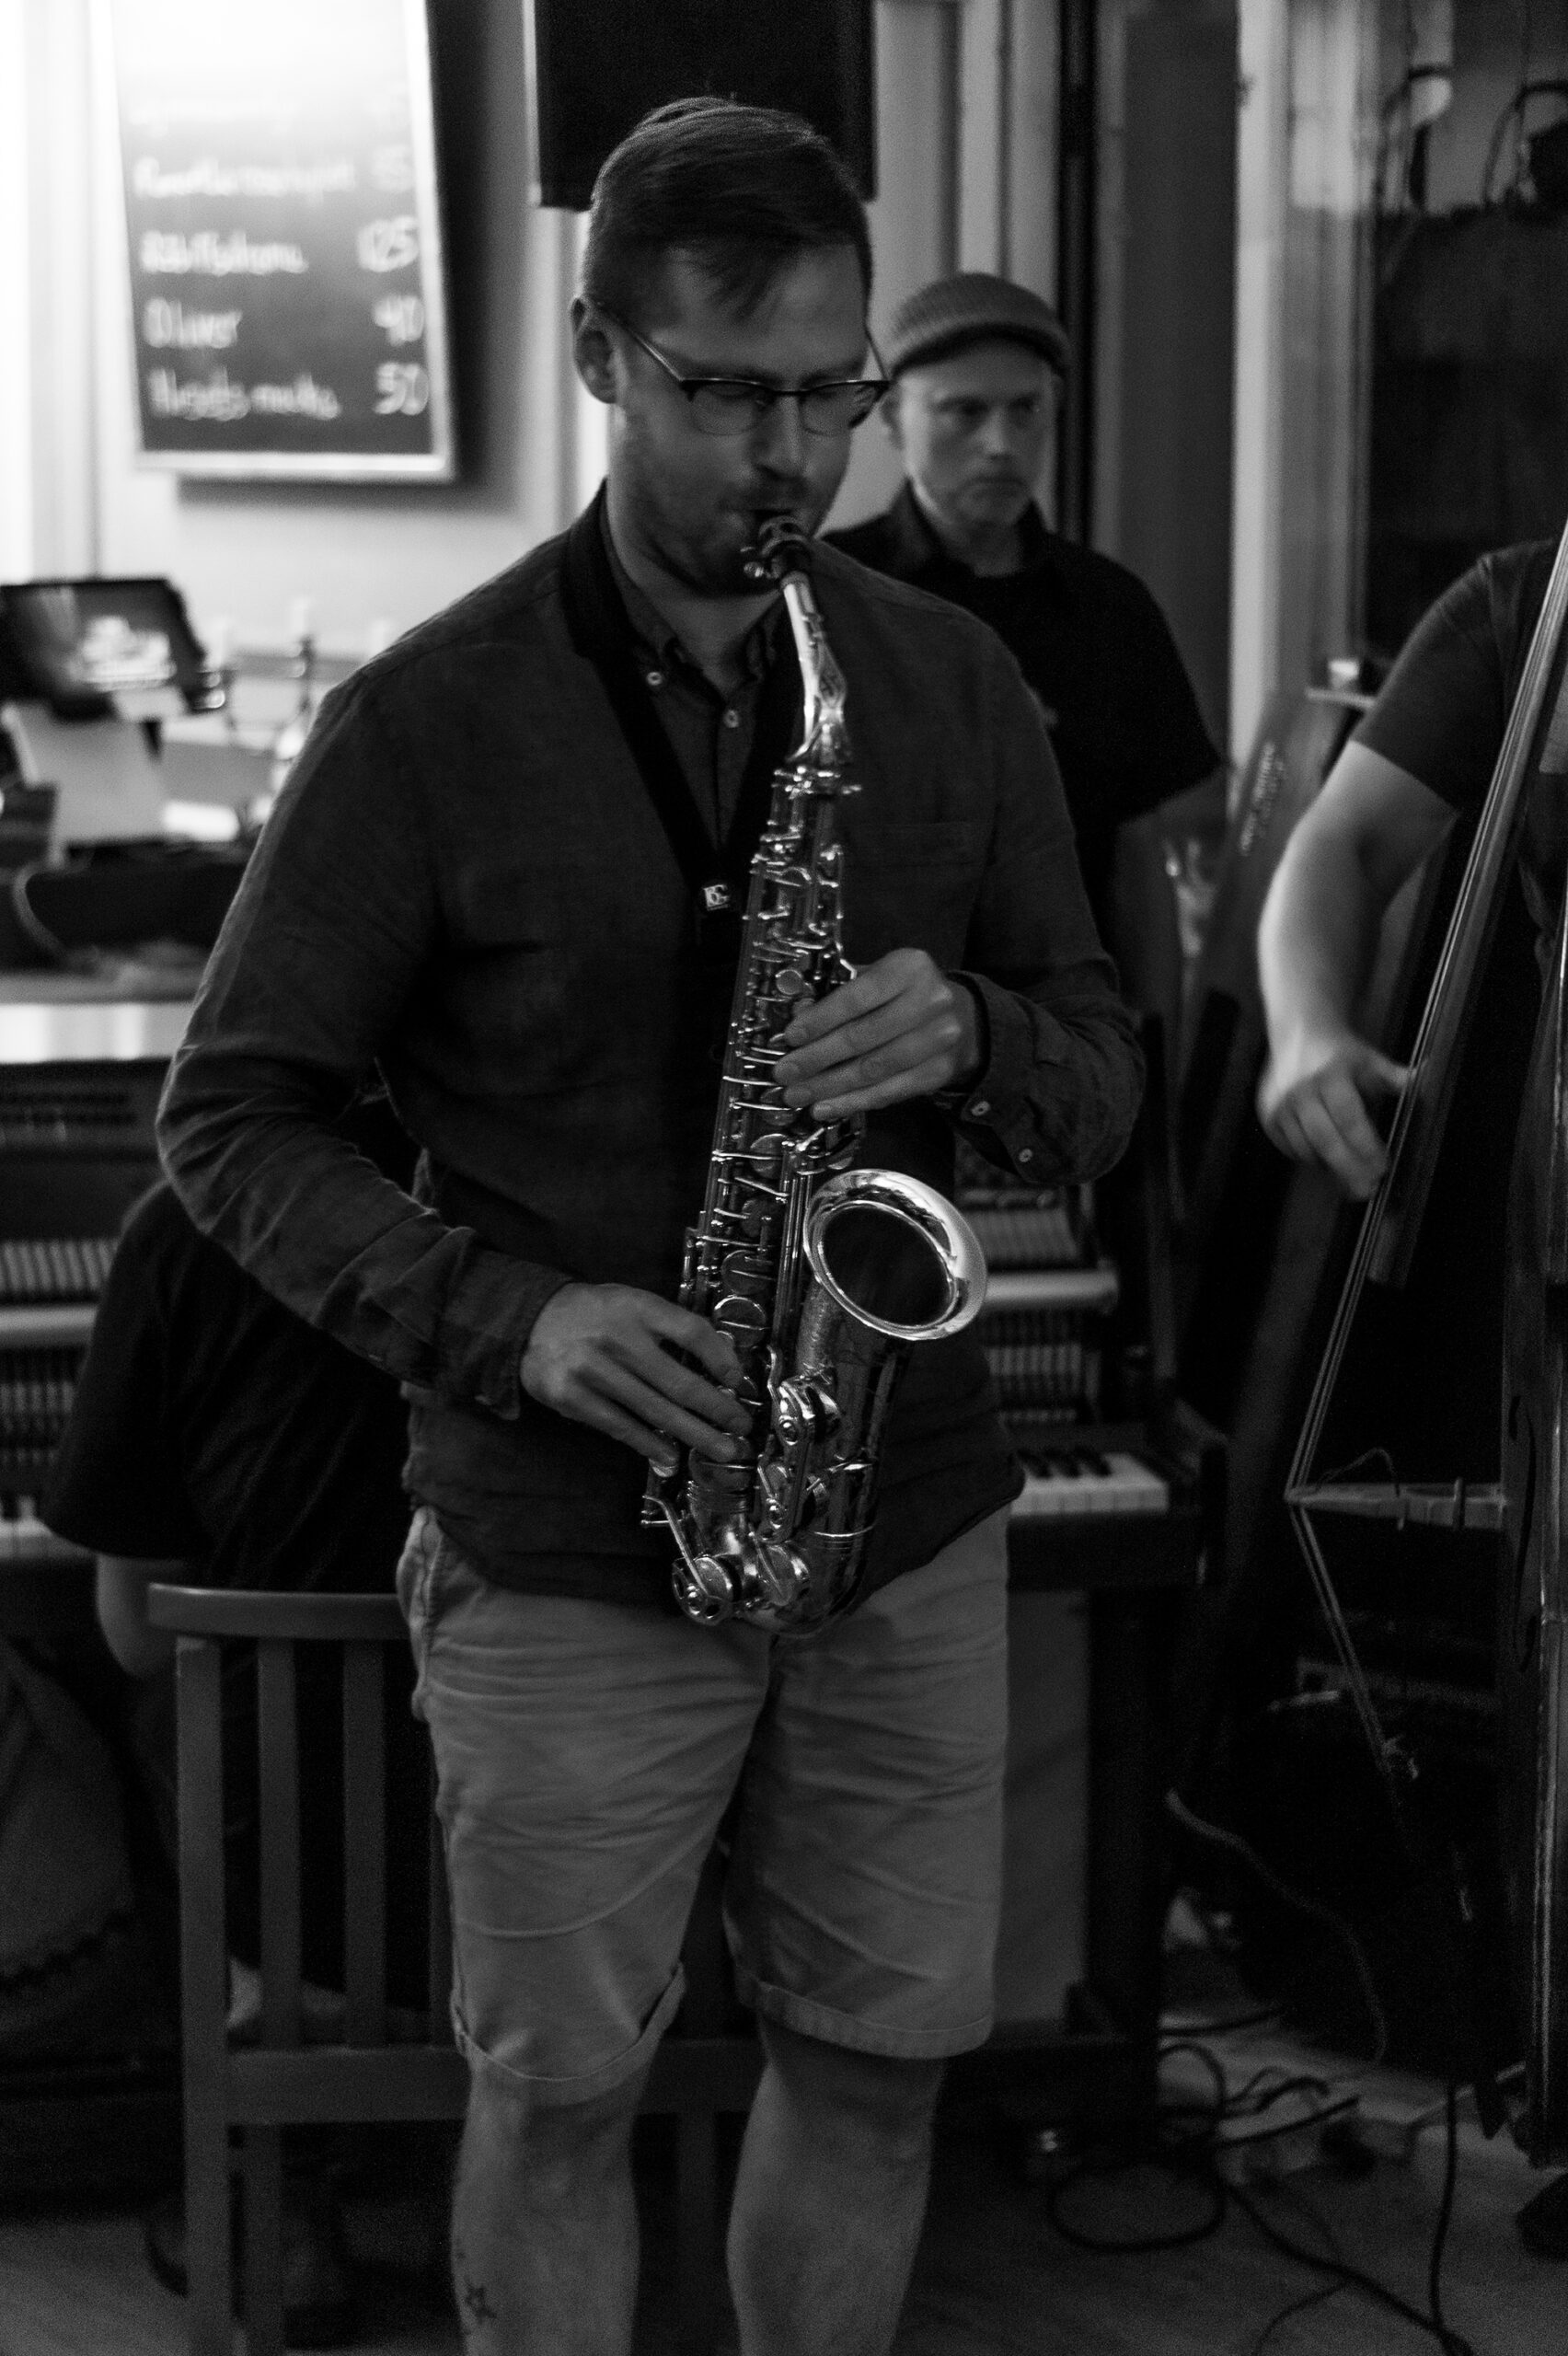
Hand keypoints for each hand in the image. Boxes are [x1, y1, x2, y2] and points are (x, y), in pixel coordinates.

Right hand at [520, 1283, 750, 1469]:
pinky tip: (670, 1456)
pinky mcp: (573, 1397)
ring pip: (655, 1411)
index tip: (738, 1381)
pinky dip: (649, 1444)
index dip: (721, 1358)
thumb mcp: (632, 1303)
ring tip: (720, 1449)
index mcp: (638, 1308)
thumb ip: (669, 1325)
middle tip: (741, 1428)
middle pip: (679, 1382)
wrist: (527, 1320)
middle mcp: (617, 1338)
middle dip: (716, 1409)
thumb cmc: (593, 1315)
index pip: (691, 1331)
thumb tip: (720, 1359)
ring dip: (693, 1434)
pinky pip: (620, 1426)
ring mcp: (593, 1370)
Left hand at [772, 949, 980, 1119]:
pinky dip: (853, 1102)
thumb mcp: (878, 979)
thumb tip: (798, 1018)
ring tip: (798, 1095)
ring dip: (830, 1086)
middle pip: (863, 1036)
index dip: (821, 1019)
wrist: (962, 1019)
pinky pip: (889, 1091)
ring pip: (874, 1069)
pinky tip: (826, 1107)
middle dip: (817, 1058)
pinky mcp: (939, 1071)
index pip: (858, 996)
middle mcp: (930, 1001)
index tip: (791, 1038)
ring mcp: (939, 1039)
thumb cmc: (904, 995)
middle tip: (785, 1073)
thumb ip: (841, 994)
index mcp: (909, 968)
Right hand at [1256, 1027, 1408, 1199]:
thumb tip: (1427, 1076)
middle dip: (1350, 1168)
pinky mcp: (1268, 1116)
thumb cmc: (1341, 1053)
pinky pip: (1291, 1149)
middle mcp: (1301, 1090)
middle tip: (1369, 1187)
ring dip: (1331, 1167)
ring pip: (1308, 1149)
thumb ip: (1396, 1076)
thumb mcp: (1371, 1060)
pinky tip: (1328, 1161)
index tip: (1383, 1165)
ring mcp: (1280, 1105)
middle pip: (1327, 1141)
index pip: (1349, 1118)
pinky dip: (1311, 1159)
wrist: (1299, 1034)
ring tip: (1353, 1177)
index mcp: (1331, 1075)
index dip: (1367, 1146)